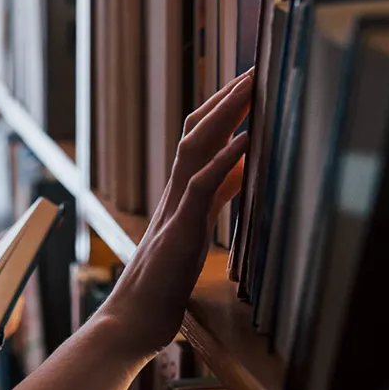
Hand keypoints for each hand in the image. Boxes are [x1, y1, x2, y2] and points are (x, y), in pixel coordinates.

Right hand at [99, 71, 251, 357]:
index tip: (249, 83)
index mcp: (180, 194)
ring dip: (225, 115)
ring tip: (251, 87)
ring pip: (195, 148)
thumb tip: (242, 169)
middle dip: (226, 97)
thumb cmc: (163, 284)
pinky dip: (224, 160)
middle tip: (256, 68)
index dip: (223, 108)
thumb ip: (216, 198)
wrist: (132, 321)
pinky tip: (245, 142)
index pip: (199, 138)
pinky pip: (201, 186)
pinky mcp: (180, 232)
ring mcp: (176, 209)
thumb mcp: (196, 231)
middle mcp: (175, 193)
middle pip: (196, 131)